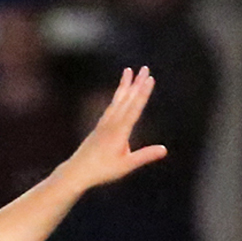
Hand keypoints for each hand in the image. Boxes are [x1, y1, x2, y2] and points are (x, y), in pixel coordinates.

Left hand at [63, 67, 167, 190]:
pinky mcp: (99, 127)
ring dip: (124, 85)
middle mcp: (111, 123)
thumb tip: (164, 150)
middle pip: (126, 99)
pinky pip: (110, 107)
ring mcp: (104, 124)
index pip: (134, 108)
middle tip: (145, 68)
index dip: (143, 92)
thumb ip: (145, 156)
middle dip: (136, 83)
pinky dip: (117, 97)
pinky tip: (119, 93)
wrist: (76, 172)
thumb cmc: (102, 171)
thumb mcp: (126, 165)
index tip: (150, 78)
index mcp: (119, 131)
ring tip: (128, 71)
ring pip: (117, 100)